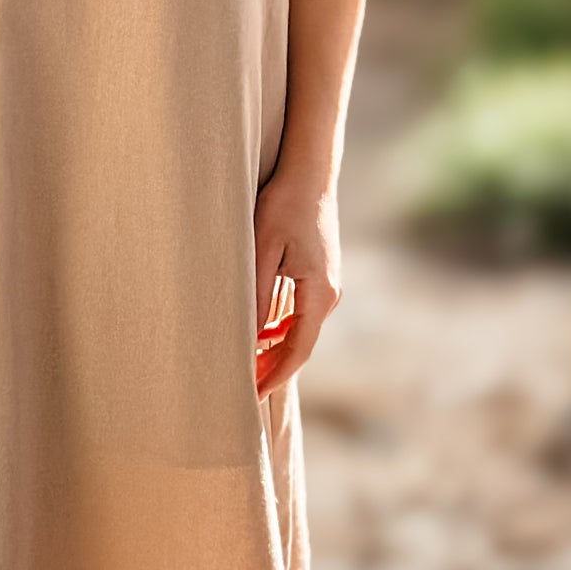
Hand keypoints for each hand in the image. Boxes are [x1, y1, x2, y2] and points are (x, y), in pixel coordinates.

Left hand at [253, 168, 340, 396]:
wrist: (310, 174)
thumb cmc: (284, 205)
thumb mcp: (263, 251)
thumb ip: (258, 297)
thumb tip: (251, 339)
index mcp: (319, 294)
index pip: (297, 351)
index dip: (273, 376)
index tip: (250, 395)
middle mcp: (329, 295)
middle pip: (300, 346)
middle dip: (272, 368)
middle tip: (241, 387)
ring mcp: (328, 286)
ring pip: (299, 331)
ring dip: (274, 349)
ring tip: (244, 365)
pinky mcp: (320, 276)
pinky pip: (300, 314)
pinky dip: (280, 329)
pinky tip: (258, 334)